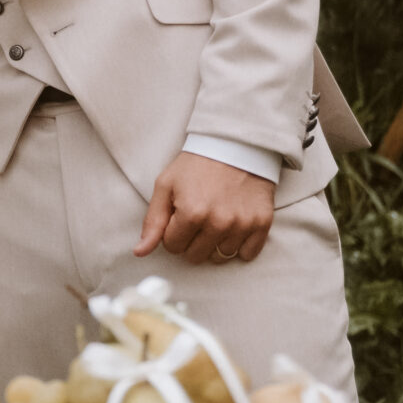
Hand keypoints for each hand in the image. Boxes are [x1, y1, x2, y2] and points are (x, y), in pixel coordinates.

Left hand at [134, 151, 273, 266]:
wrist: (235, 144)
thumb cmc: (197, 164)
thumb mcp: (166, 184)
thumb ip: (152, 221)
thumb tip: (140, 252)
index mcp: (192, 213)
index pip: (173, 247)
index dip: (173, 231)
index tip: (179, 215)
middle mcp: (218, 223)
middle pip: (195, 256)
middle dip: (191, 240)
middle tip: (197, 217)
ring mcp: (242, 225)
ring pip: (220, 257)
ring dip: (214, 242)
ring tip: (215, 217)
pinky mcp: (261, 224)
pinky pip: (247, 254)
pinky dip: (239, 244)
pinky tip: (233, 224)